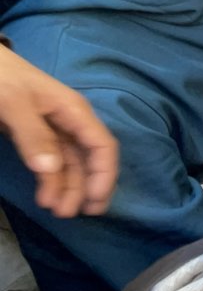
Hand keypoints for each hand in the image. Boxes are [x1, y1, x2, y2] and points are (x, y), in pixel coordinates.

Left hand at [0, 45, 117, 217]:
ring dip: (68, 188)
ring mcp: (55, 129)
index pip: (102, 146)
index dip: (104, 174)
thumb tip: (50, 170)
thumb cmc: (1, 76)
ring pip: (71, 164)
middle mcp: (71, 122)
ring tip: (57, 211)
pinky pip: (52, 161)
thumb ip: (33, 135)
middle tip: (73, 214)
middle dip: (86, 187)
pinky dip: (52, 180)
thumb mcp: (13, 102)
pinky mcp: (38, 136)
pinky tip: (46, 194)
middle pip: (89, 159)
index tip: (94, 200)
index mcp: (74, 111)